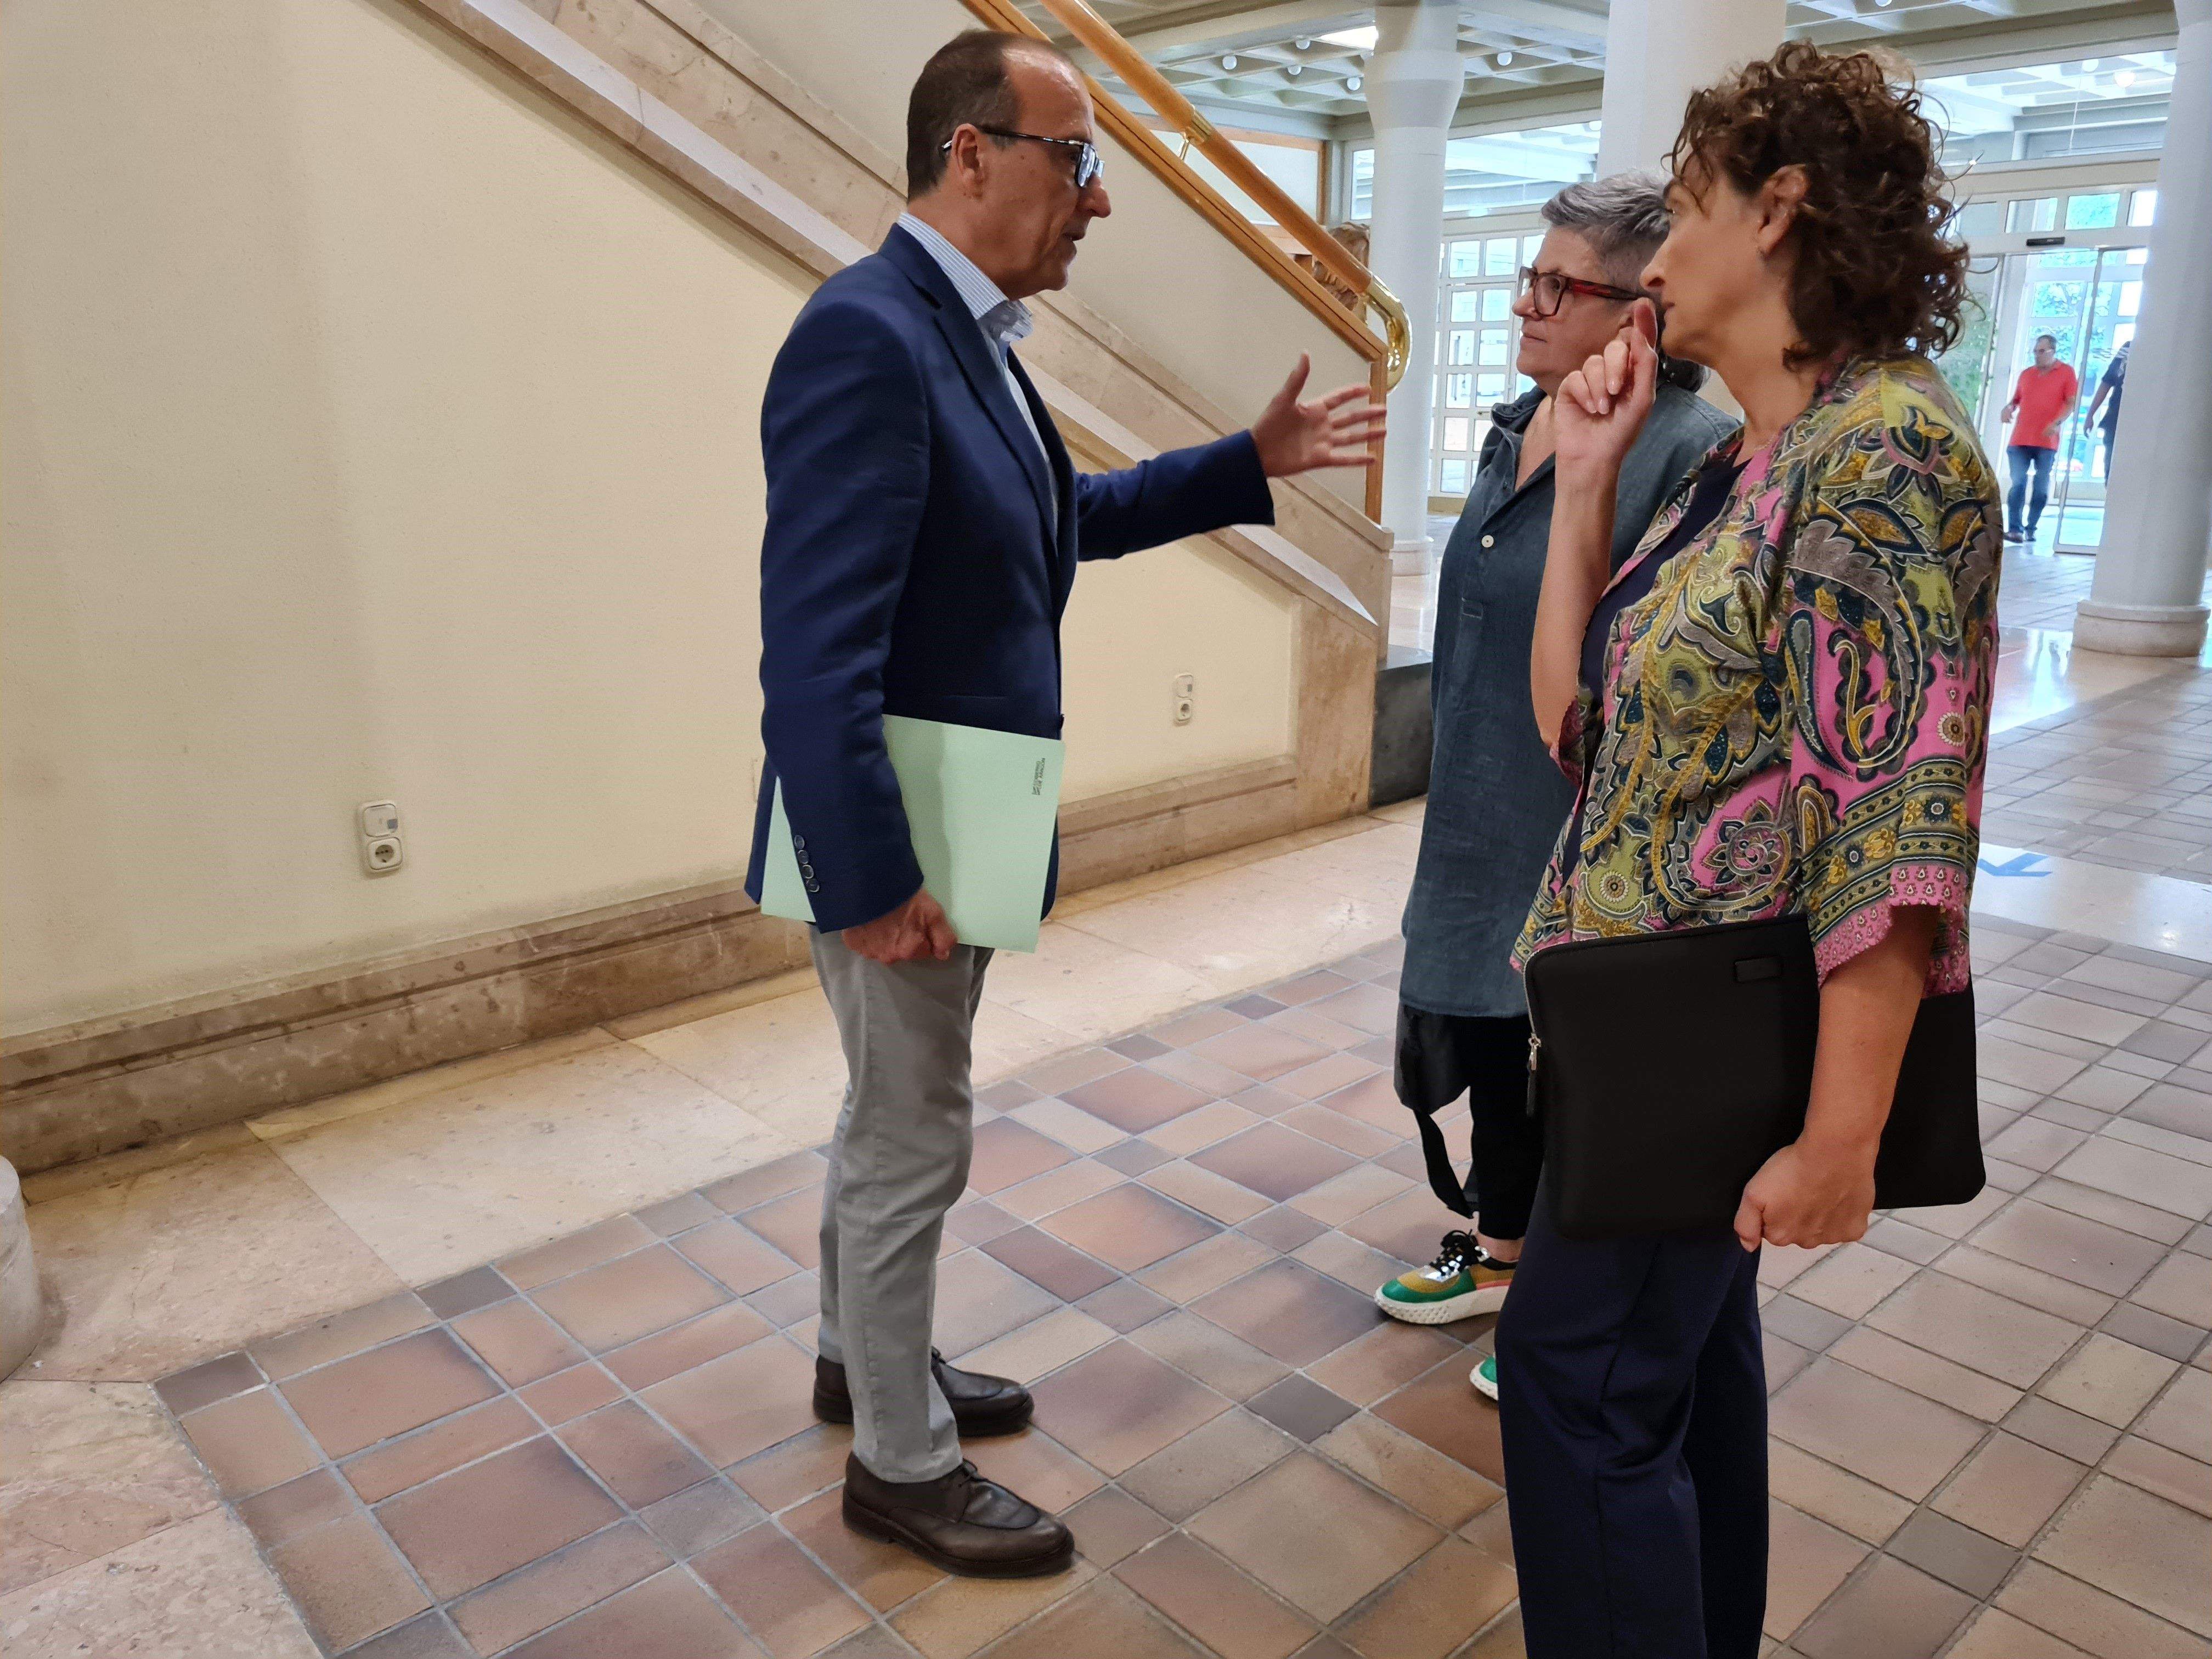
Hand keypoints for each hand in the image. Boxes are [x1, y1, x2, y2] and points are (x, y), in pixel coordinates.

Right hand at [842, 888, 955, 964]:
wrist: (868, 883)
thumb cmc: (903, 896)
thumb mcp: (932, 912)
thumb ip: (943, 937)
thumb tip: (943, 955)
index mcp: (910, 950)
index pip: (923, 950)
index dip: (923, 934)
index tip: (917, 919)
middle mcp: (889, 956)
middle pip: (902, 950)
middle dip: (903, 937)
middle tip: (899, 915)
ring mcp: (868, 951)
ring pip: (883, 947)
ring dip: (884, 936)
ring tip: (883, 916)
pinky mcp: (853, 943)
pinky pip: (864, 942)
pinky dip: (867, 933)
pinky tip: (869, 918)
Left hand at [1250, 353, 1386, 476]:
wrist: (1258, 452)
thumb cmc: (1269, 424)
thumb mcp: (1283, 399)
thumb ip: (1297, 379)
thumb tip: (1305, 353)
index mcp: (1315, 409)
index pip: (1339, 398)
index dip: (1353, 392)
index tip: (1368, 387)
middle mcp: (1322, 425)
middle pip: (1350, 418)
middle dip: (1367, 413)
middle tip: (1384, 410)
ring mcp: (1322, 442)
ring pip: (1351, 437)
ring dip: (1367, 434)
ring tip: (1384, 431)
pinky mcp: (1320, 459)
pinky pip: (1343, 459)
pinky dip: (1358, 459)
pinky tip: (1373, 459)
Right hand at [1554, 300, 1658, 487]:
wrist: (1593, 458)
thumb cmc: (1621, 433)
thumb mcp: (1641, 400)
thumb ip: (1644, 366)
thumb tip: (1641, 334)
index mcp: (1635, 374)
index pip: (1639, 343)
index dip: (1642, 323)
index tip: (1643, 303)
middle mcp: (1613, 372)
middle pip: (1614, 348)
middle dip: (1616, 366)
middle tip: (1616, 390)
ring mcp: (1591, 379)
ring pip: (1594, 362)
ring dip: (1599, 386)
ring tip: (1602, 409)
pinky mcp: (1572, 388)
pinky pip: (1577, 377)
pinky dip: (1585, 393)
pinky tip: (1589, 409)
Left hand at [1731, 1137, 1877, 1250]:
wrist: (1833, 1153)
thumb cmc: (1792, 1168)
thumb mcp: (1753, 1191)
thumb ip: (1745, 1223)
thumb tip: (1748, 1246)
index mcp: (1780, 1236)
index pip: (1771, 1229)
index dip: (1775, 1210)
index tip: (1781, 1192)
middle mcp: (1806, 1243)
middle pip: (1797, 1231)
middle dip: (1797, 1214)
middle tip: (1801, 1188)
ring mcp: (1833, 1238)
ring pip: (1821, 1230)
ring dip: (1820, 1215)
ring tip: (1821, 1189)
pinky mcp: (1855, 1229)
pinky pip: (1845, 1226)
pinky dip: (1843, 1215)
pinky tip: (1839, 1195)